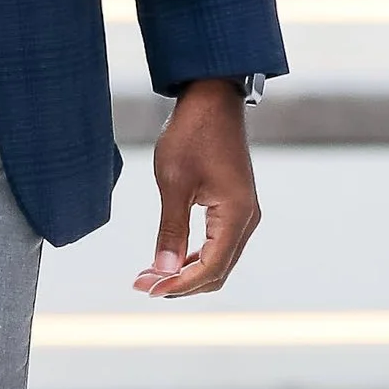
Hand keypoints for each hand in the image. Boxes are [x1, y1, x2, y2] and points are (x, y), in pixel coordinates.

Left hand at [134, 77, 261, 297]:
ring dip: (186, 272)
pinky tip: (167, 256)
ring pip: (218, 261)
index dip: (178, 284)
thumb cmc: (192, 135)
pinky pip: (218, 244)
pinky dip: (194, 256)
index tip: (146, 289)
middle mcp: (247, 219)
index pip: (210, 268)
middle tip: (141, 284)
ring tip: (149, 273)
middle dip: (180, 283)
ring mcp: (244, 213)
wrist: (212, 99)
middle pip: (217, 271)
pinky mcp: (235, 206)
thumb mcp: (174, 184)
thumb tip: (162, 269)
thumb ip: (171, 230)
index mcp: (235, 215)